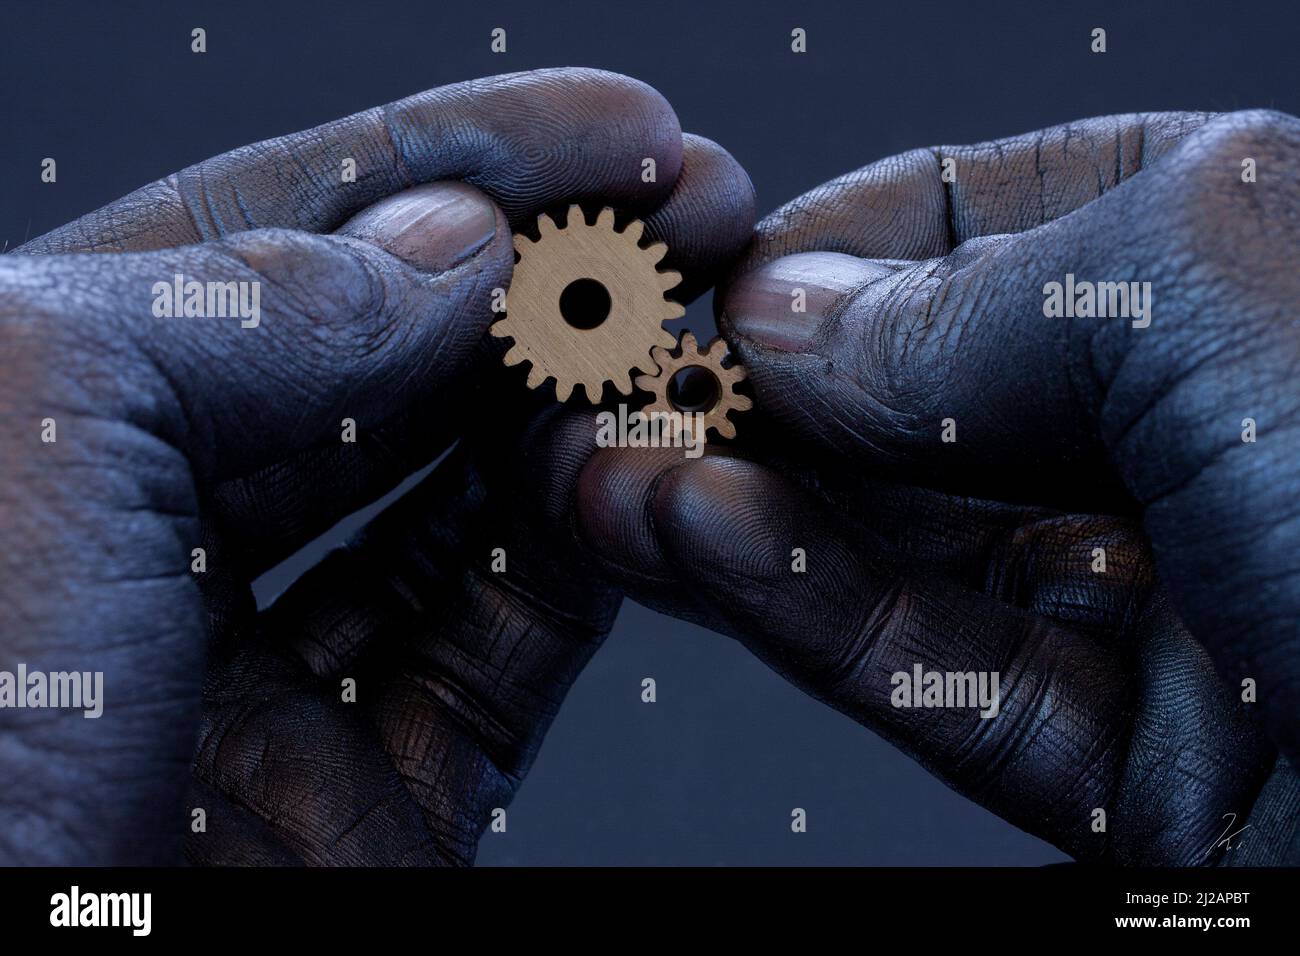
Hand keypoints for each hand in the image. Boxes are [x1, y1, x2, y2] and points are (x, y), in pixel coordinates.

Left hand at [0, 68, 753, 864]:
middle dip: (544, 273)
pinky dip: (590, 550)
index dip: (455, 155)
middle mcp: (148, 539)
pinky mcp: (366, 796)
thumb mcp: (43, 435)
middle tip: (692, 213)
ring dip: (584, 403)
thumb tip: (453, 245)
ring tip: (695, 327)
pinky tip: (656, 471)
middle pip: (390, 355)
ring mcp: (264, 671)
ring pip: (463, 496)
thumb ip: (252, 303)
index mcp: (30, 417)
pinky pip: (504, 642)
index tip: (614, 127)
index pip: (273, 229)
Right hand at [574, 110, 1299, 863]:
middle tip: (608, 394)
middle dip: (755, 395)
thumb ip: (981, 292)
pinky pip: (939, 670)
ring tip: (603, 478)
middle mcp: (1193, 432)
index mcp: (1237, 274)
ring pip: (901, 544)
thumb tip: (786, 306)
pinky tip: (692, 548)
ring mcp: (1158, 600)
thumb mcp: (1222, 313)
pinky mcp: (1127, 758)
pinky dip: (804, 612)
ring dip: (740, 510)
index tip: (691, 276)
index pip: (974, 222)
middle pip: (916, 397)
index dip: (823, 246)